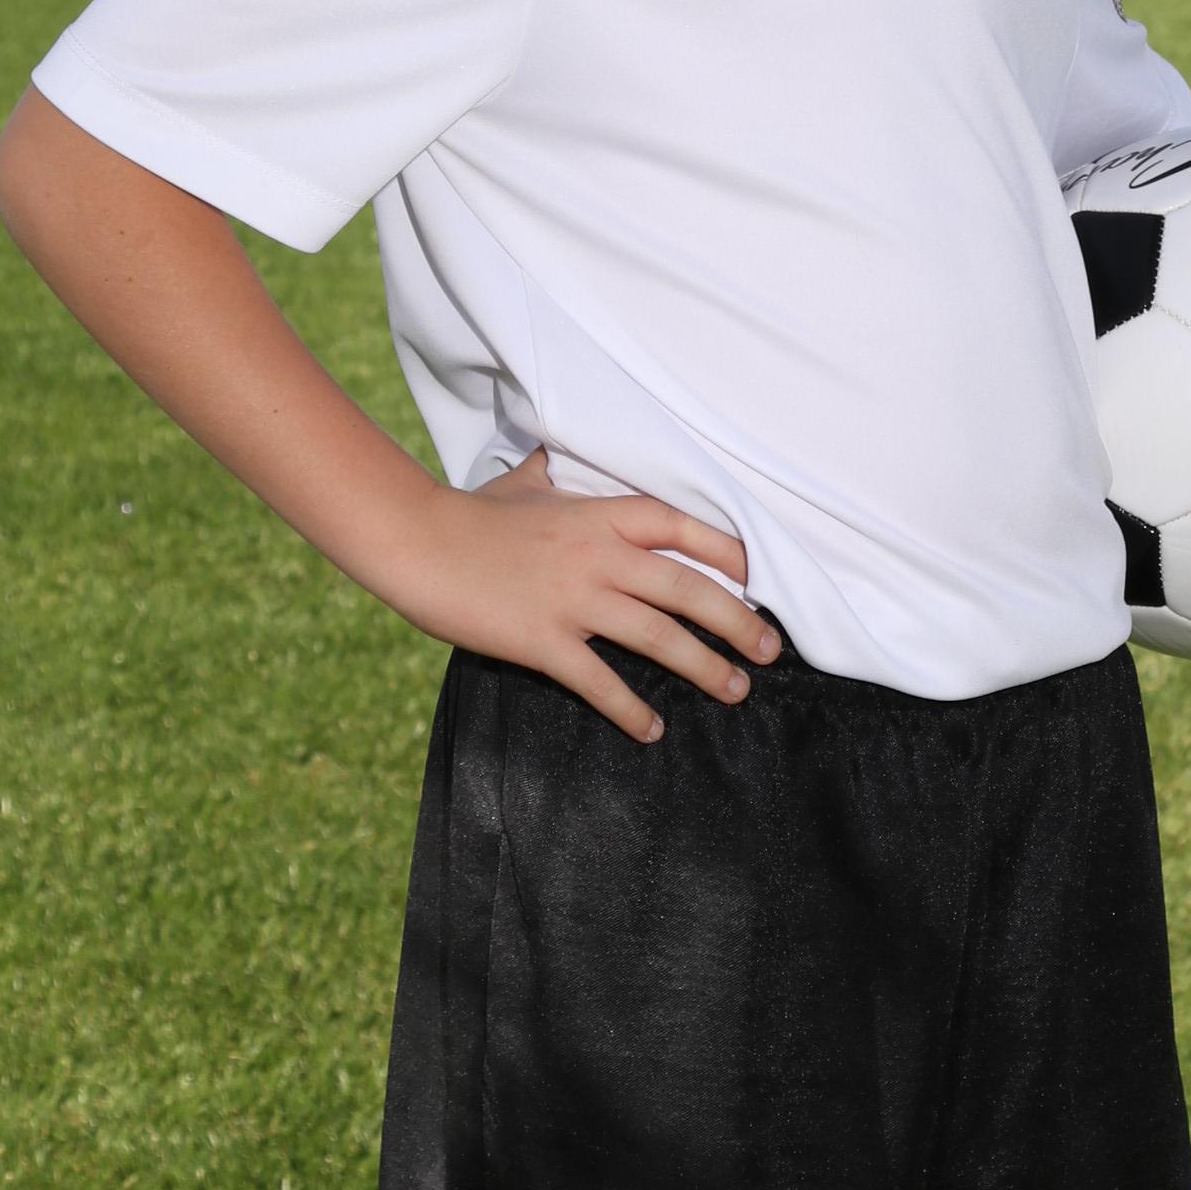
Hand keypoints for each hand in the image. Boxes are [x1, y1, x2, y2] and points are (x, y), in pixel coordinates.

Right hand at [448, 448, 778, 742]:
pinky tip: (651, 731)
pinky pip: (599, 681)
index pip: (684, 528)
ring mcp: (573, 599)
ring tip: (735, 691)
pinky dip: (630, 710)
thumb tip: (559, 458)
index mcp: (601, 514)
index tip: (762, 579)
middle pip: (689, 589)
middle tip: (771, 650)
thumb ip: (557, 475)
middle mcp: (600, 556)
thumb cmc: (473, 513)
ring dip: (704, 668)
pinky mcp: (543, 640)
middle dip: (738, 622)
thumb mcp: (527, 482)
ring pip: (658, 637)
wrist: (419, 541)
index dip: (731, 553)